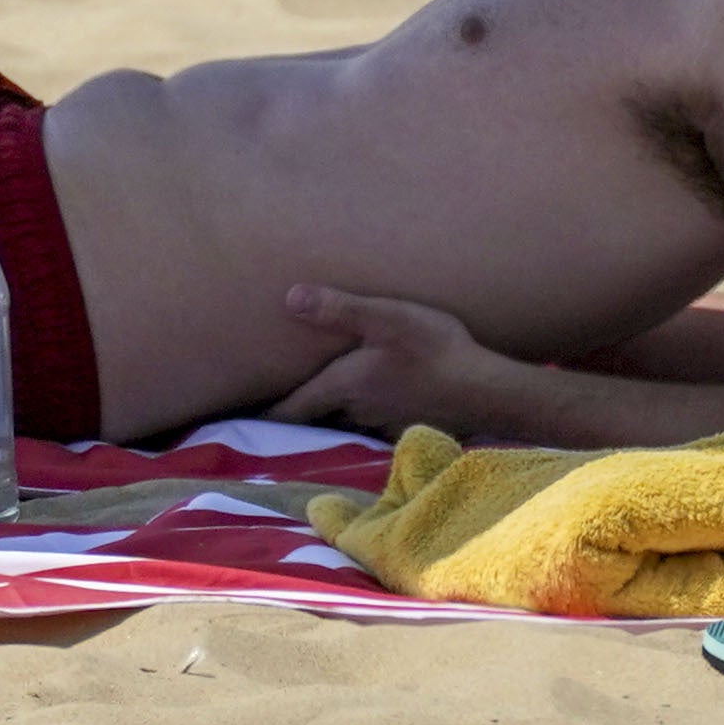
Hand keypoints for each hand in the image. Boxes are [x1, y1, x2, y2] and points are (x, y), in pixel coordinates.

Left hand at [271, 283, 511, 434]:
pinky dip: (356, 416)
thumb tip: (289, 297)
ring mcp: (380, 424)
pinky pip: (368, 424)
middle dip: (292, 414)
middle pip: (312, 419)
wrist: (487, 392)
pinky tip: (363, 404)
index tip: (236, 420)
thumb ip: (340, 310)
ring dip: (323, 416)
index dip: (264, 414)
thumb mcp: (388, 318)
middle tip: (265, 407)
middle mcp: (355, 412)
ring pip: (340, 421)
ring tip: (308, 404)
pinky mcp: (403, 427)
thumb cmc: (435, 349)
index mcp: (343, 387)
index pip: (291, 409)